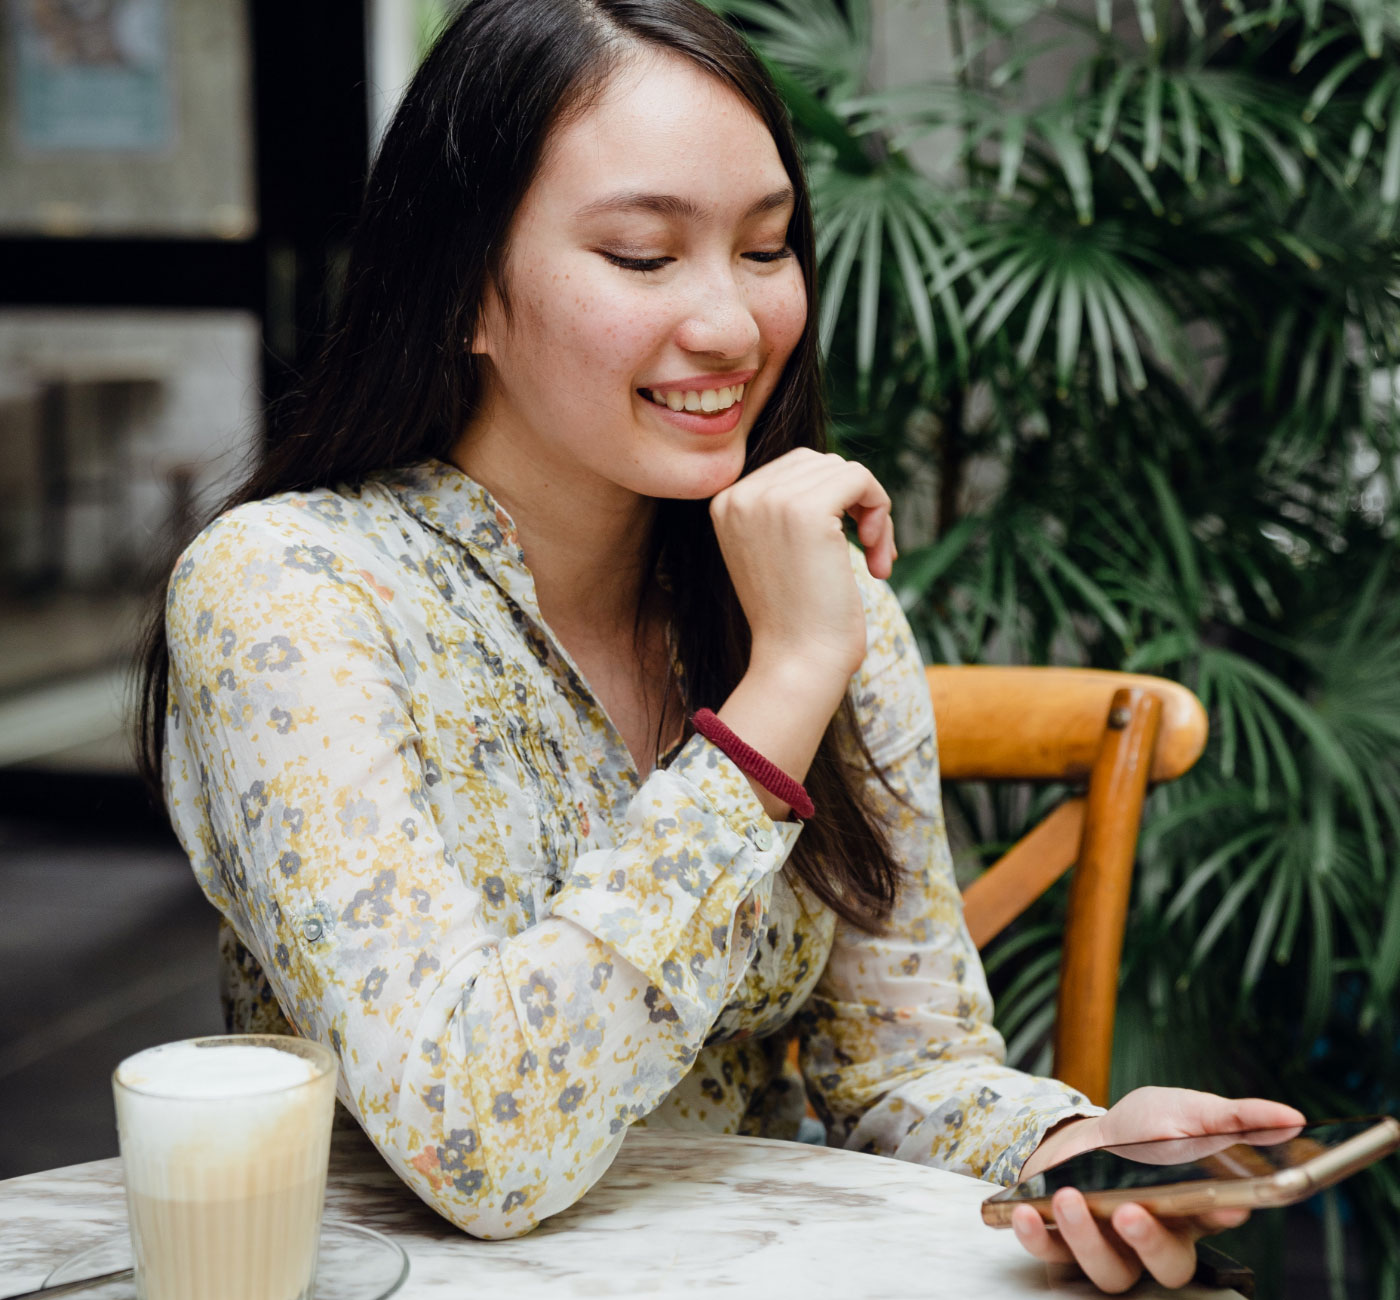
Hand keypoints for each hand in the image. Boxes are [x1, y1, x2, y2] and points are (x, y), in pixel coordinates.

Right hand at [709, 449, 895, 685]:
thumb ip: (788, 509)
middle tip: (871, 552)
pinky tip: (877, 555)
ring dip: (873, 512)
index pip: (793, 468)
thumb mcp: (776, 552)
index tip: (848, 547)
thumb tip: (836, 471)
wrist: (796, 663)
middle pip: (820, 463)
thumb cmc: (797, 620)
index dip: (833, 501)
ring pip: (844, 470)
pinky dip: (881, 510)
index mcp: (726, 503)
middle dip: (854, 502)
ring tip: (877, 558)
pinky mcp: (807, 510)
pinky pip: (861, 479)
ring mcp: (771, 500)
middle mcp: (740, 495)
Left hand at [1011, 1087, 1305, 1292]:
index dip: (1223, 1214)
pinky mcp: (1062, 1243)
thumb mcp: (1184, 1111)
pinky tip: (1025, 1214)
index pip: (1218, 1221)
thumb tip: (1292, 1118)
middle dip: (1150, 1242)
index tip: (1229, 1200)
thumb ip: (1234, 1118)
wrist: (1077, 1138)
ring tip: (1072, 1199)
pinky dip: (1037, 1238)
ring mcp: (1109, 1246)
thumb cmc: (1139, 1132)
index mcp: (1194, 1211)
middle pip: (1168, 1265)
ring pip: (1110, 1270)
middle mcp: (1156, 1238)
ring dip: (1088, 1239)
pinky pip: (1051, 1255)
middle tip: (1130, 1213)